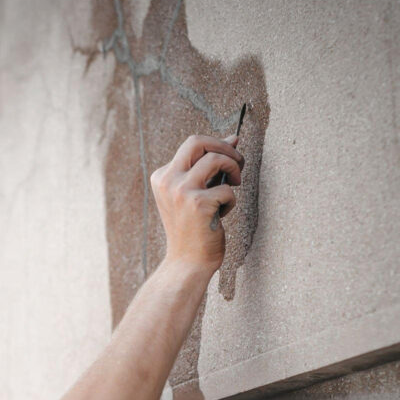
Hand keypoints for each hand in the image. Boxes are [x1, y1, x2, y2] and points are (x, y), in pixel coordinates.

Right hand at [149, 134, 243, 272]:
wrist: (187, 262)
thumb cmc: (193, 228)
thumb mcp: (195, 192)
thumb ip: (209, 166)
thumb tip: (234, 137)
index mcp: (161, 176)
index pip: (192, 145)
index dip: (217, 146)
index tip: (232, 158)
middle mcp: (167, 180)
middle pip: (198, 141)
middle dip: (224, 147)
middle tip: (238, 162)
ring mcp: (180, 190)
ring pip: (215, 159)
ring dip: (233, 169)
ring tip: (234, 186)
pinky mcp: (197, 203)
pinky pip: (226, 189)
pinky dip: (230, 201)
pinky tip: (221, 216)